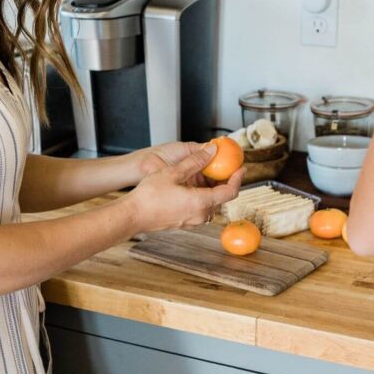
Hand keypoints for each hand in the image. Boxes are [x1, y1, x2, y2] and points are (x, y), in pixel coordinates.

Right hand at [127, 143, 242, 232]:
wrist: (132, 216)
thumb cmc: (149, 196)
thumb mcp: (173, 173)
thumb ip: (195, 161)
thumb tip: (212, 151)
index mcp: (202, 202)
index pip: (230, 192)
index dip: (238, 179)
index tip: (241, 168)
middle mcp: (200, 215)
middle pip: (221, 198)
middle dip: (223, 181)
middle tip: (220, 166)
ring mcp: (192, 221)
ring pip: (209, 203)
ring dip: (210, 189)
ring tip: (202, 173)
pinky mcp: (184, 222)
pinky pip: (199, 208)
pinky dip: (200, 196)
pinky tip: (189, 186)